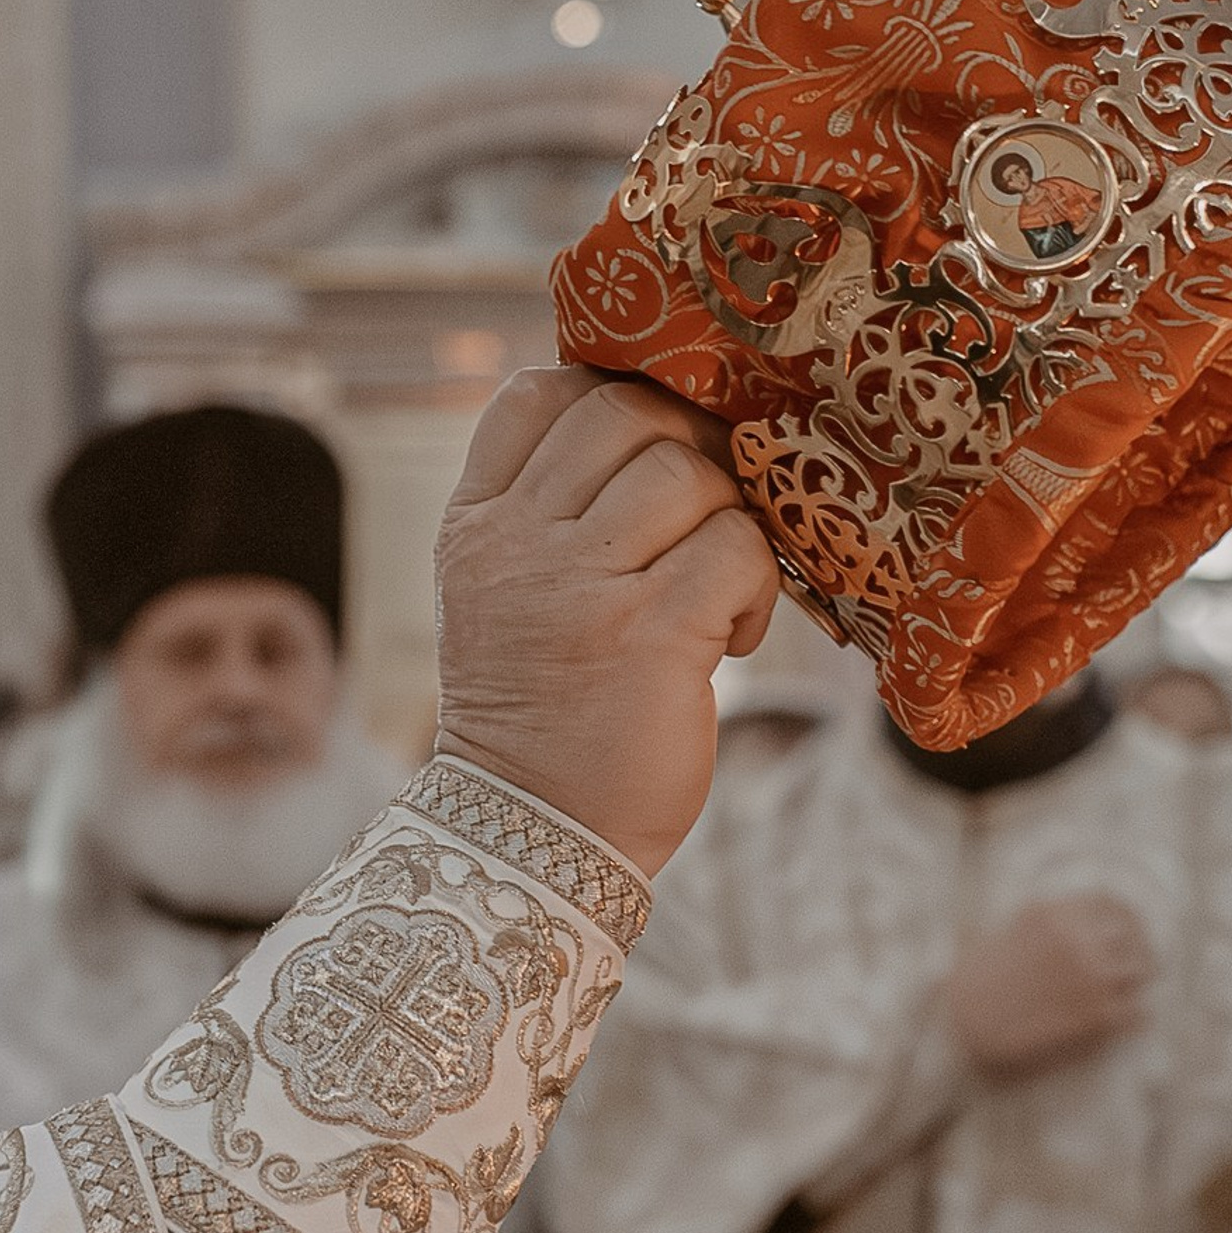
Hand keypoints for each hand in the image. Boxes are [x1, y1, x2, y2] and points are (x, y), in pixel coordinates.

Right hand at [434, 368, 779, 878]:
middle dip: (688, 449)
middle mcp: (517, 546)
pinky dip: (756, 586)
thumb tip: (659, 432)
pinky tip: (734, 636)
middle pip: (622, 414)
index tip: (651, 454)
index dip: (608, 395)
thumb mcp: (504, 599)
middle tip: (709, 515)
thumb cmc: (542, 715)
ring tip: (719, 590)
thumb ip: (547, 516)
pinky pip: (734, 548)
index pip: (535, 394)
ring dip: (728, 521)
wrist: (532, 837)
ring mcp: (580, 588)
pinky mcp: (651, 637)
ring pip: (686, 473)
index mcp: (475, 528)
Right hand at [946, 895, 1152, 1078]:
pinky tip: (1125, 1024)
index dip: (1126, 918)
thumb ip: (1039, 926)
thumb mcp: (999, 936)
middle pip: (1134, 935)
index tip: (1129, 933)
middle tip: (1137, 968)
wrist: (954, 1034)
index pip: (1111, 902)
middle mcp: (1075, 939)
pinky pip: (1137, 1013)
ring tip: (1127, 998)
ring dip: (1134, 985)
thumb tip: (1072, 924)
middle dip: (1136, 951)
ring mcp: (1088, 976)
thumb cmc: (970, 990)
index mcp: (1051, 914)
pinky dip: (1135, 1019)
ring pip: (1140, 972)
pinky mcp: (1095, 1016)